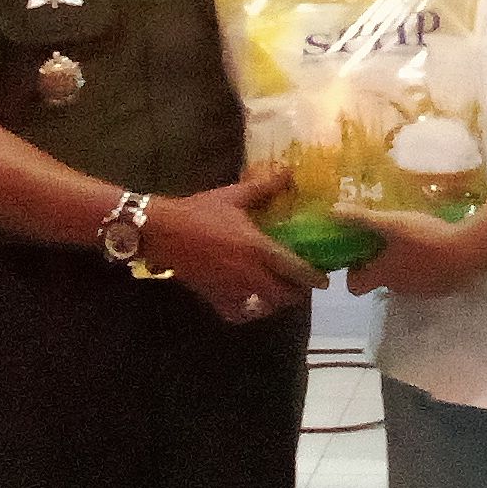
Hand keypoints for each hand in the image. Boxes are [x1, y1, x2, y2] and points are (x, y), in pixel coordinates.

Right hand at [140, 165, 327, 322]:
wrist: (163, 231)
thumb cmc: (200, 211)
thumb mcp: (234, 196)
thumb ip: (265, 187)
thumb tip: (290, 173)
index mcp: (258, 248)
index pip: (295, 270)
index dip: (312, 278)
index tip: (323, 279)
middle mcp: (249, 274)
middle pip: (284, 295)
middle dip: (296, 293)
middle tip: (301, 285)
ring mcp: (232, 289)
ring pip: (264, 307)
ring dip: (276, 302)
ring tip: (279, 292)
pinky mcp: (214, 298)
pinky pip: (238, 314)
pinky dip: (249, 312)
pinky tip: (251, 303)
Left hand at [335, 206, 486, 297]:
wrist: (468, 250)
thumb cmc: (426, 238)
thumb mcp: (392, 222)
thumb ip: (363, 219)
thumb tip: (332, 212)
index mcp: (382, 275)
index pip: (354, 287)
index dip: (353, 272)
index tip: (361, 253)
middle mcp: (398, 289)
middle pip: (380, 281)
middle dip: (381, 263)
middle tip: (388, 239)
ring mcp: (421, 291)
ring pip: (403, 280)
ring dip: (403, 264)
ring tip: (413, 240)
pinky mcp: (441, 289)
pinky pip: (425, 280)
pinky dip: (425, 268)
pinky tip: (434, 248)